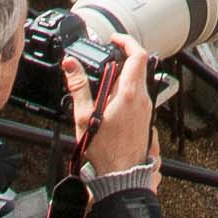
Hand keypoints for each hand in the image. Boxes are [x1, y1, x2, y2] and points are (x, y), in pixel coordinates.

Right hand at [63, 35, 154, 178]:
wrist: (120, 177)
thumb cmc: (103, 152)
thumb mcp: (84, 117)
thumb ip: (78, 87)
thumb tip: (70, 64)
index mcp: (129, 93)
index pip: (138, 54)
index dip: (127, 41)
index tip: (114, 39)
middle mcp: (142, 99)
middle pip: (138, 67)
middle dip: (121, 61)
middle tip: (104, 66)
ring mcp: (146, 110)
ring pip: (137, 84)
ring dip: (122, 80)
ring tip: (102, 93)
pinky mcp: (146, 120)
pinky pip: (137, 98)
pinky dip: (125, 94)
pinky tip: (109, 109)